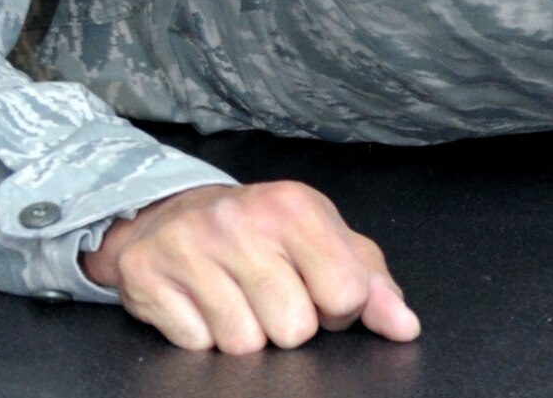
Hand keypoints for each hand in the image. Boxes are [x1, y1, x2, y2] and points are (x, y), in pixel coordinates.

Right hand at [81, 182, 418, 353]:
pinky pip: (197, 345)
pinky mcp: (148, 275)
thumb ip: (372, 283)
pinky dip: (202, 334)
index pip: (345, 293)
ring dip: (244, 332)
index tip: (317, 288)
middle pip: (294, 330)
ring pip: (244, 345)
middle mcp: (241, 221)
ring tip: (235, 296)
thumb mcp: (323, 239)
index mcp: (295, 206)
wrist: (168, 214)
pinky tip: (200, 301)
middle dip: (287, 324)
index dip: (337, 308)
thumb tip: (405, 327)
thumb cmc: (261, 232)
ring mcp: (190, 247)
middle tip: (269, 292)